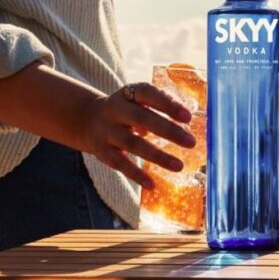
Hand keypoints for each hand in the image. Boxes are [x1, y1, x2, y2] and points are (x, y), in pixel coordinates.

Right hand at [79, 83, 195, 188]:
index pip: (148, 94)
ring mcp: (107, 131)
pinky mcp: (101, 151)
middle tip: (191, 142)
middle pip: (142, 119)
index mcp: (127, 94)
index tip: (188, 117)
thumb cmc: (126, 109)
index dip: (167, 104)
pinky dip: (136, 175)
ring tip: (179, 166)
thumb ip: (160, 104)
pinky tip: (152, 185)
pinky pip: (120, 164)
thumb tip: (188, 119)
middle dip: (168, 131)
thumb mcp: (137, 100)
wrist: (87, 119)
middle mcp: (115, 111)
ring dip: (157, 156)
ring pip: (133, 144)